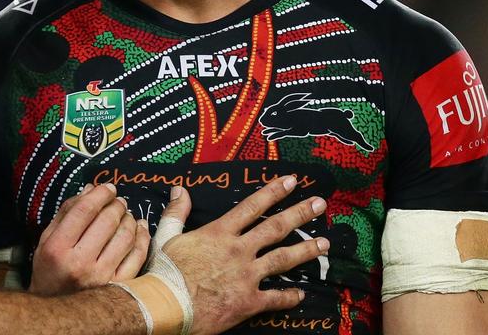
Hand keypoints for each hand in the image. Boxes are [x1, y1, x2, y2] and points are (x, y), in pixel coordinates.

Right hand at [29, 183, 150, 294]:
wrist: (58, 310)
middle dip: (116, 204)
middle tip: (118, 201)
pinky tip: (139, 227)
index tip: (108, 188)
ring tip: (126, 214)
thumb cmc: (51, 270)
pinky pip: (137, 255)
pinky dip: (141, 237)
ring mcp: (101, 276)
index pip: (84, 210)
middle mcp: (79, 262)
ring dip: (129, 218)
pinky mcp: (117, 285)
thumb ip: (67, 213)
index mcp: (58, 248)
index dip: (100, 194)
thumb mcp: (48, 239)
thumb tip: (90, 190)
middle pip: (107, 221)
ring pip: (125, 236)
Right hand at [160, 177, 327, 334]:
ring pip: (283, 260)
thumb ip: (176, 213)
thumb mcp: (166, 237)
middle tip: (320, 205)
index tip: (292, 182)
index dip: (274, 192)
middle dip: (301, 214)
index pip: (252, 207)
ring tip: (324, 244)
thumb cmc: (164, 273)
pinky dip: (290, 297)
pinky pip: (275, 298)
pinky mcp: (248, 302)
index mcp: (219, 233)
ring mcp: (246, 276)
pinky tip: (301, 294)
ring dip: (306, 251)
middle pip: (276, 228)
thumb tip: (180, 189)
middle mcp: (238, 250)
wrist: (165, 306)